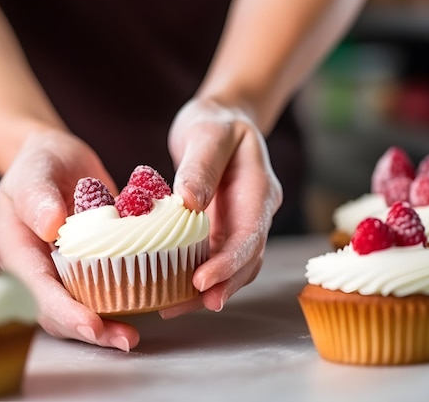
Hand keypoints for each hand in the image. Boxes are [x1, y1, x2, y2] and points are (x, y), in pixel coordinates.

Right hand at [0, 128, 139, 351]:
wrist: (56, 160)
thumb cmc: (40, 162)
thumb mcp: (35, 170)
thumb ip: (38, 196)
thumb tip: (51, 226)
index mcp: (16, 250)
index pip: (36, 289)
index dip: (63, 310)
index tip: (92, 324)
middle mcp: (35, 269)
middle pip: (56, 312)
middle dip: (89, 330)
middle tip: (126, 339)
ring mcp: (59, 271)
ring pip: (78, 307)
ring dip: (105, 325)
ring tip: (133, 337)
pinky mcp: (83, 268)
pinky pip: (98, 290)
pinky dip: (119, 301)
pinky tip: (145, 305)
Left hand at [160, 98, 282, 317]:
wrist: (221, 120)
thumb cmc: (215, 122)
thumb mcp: (208, 134)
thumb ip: (201, 165)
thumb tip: (188, 202)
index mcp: (259, 190)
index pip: (251, 234)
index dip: (229, 263)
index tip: (202, 281)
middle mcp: (255, 213)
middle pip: (246, 260)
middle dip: (218, 287)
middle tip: (181, 306)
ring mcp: (240, 223)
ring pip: (232, 266)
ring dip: (206, 290)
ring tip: (170, 307)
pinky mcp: (222, 229)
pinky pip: (214, 258)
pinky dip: (195, 277)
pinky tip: (169, 289)